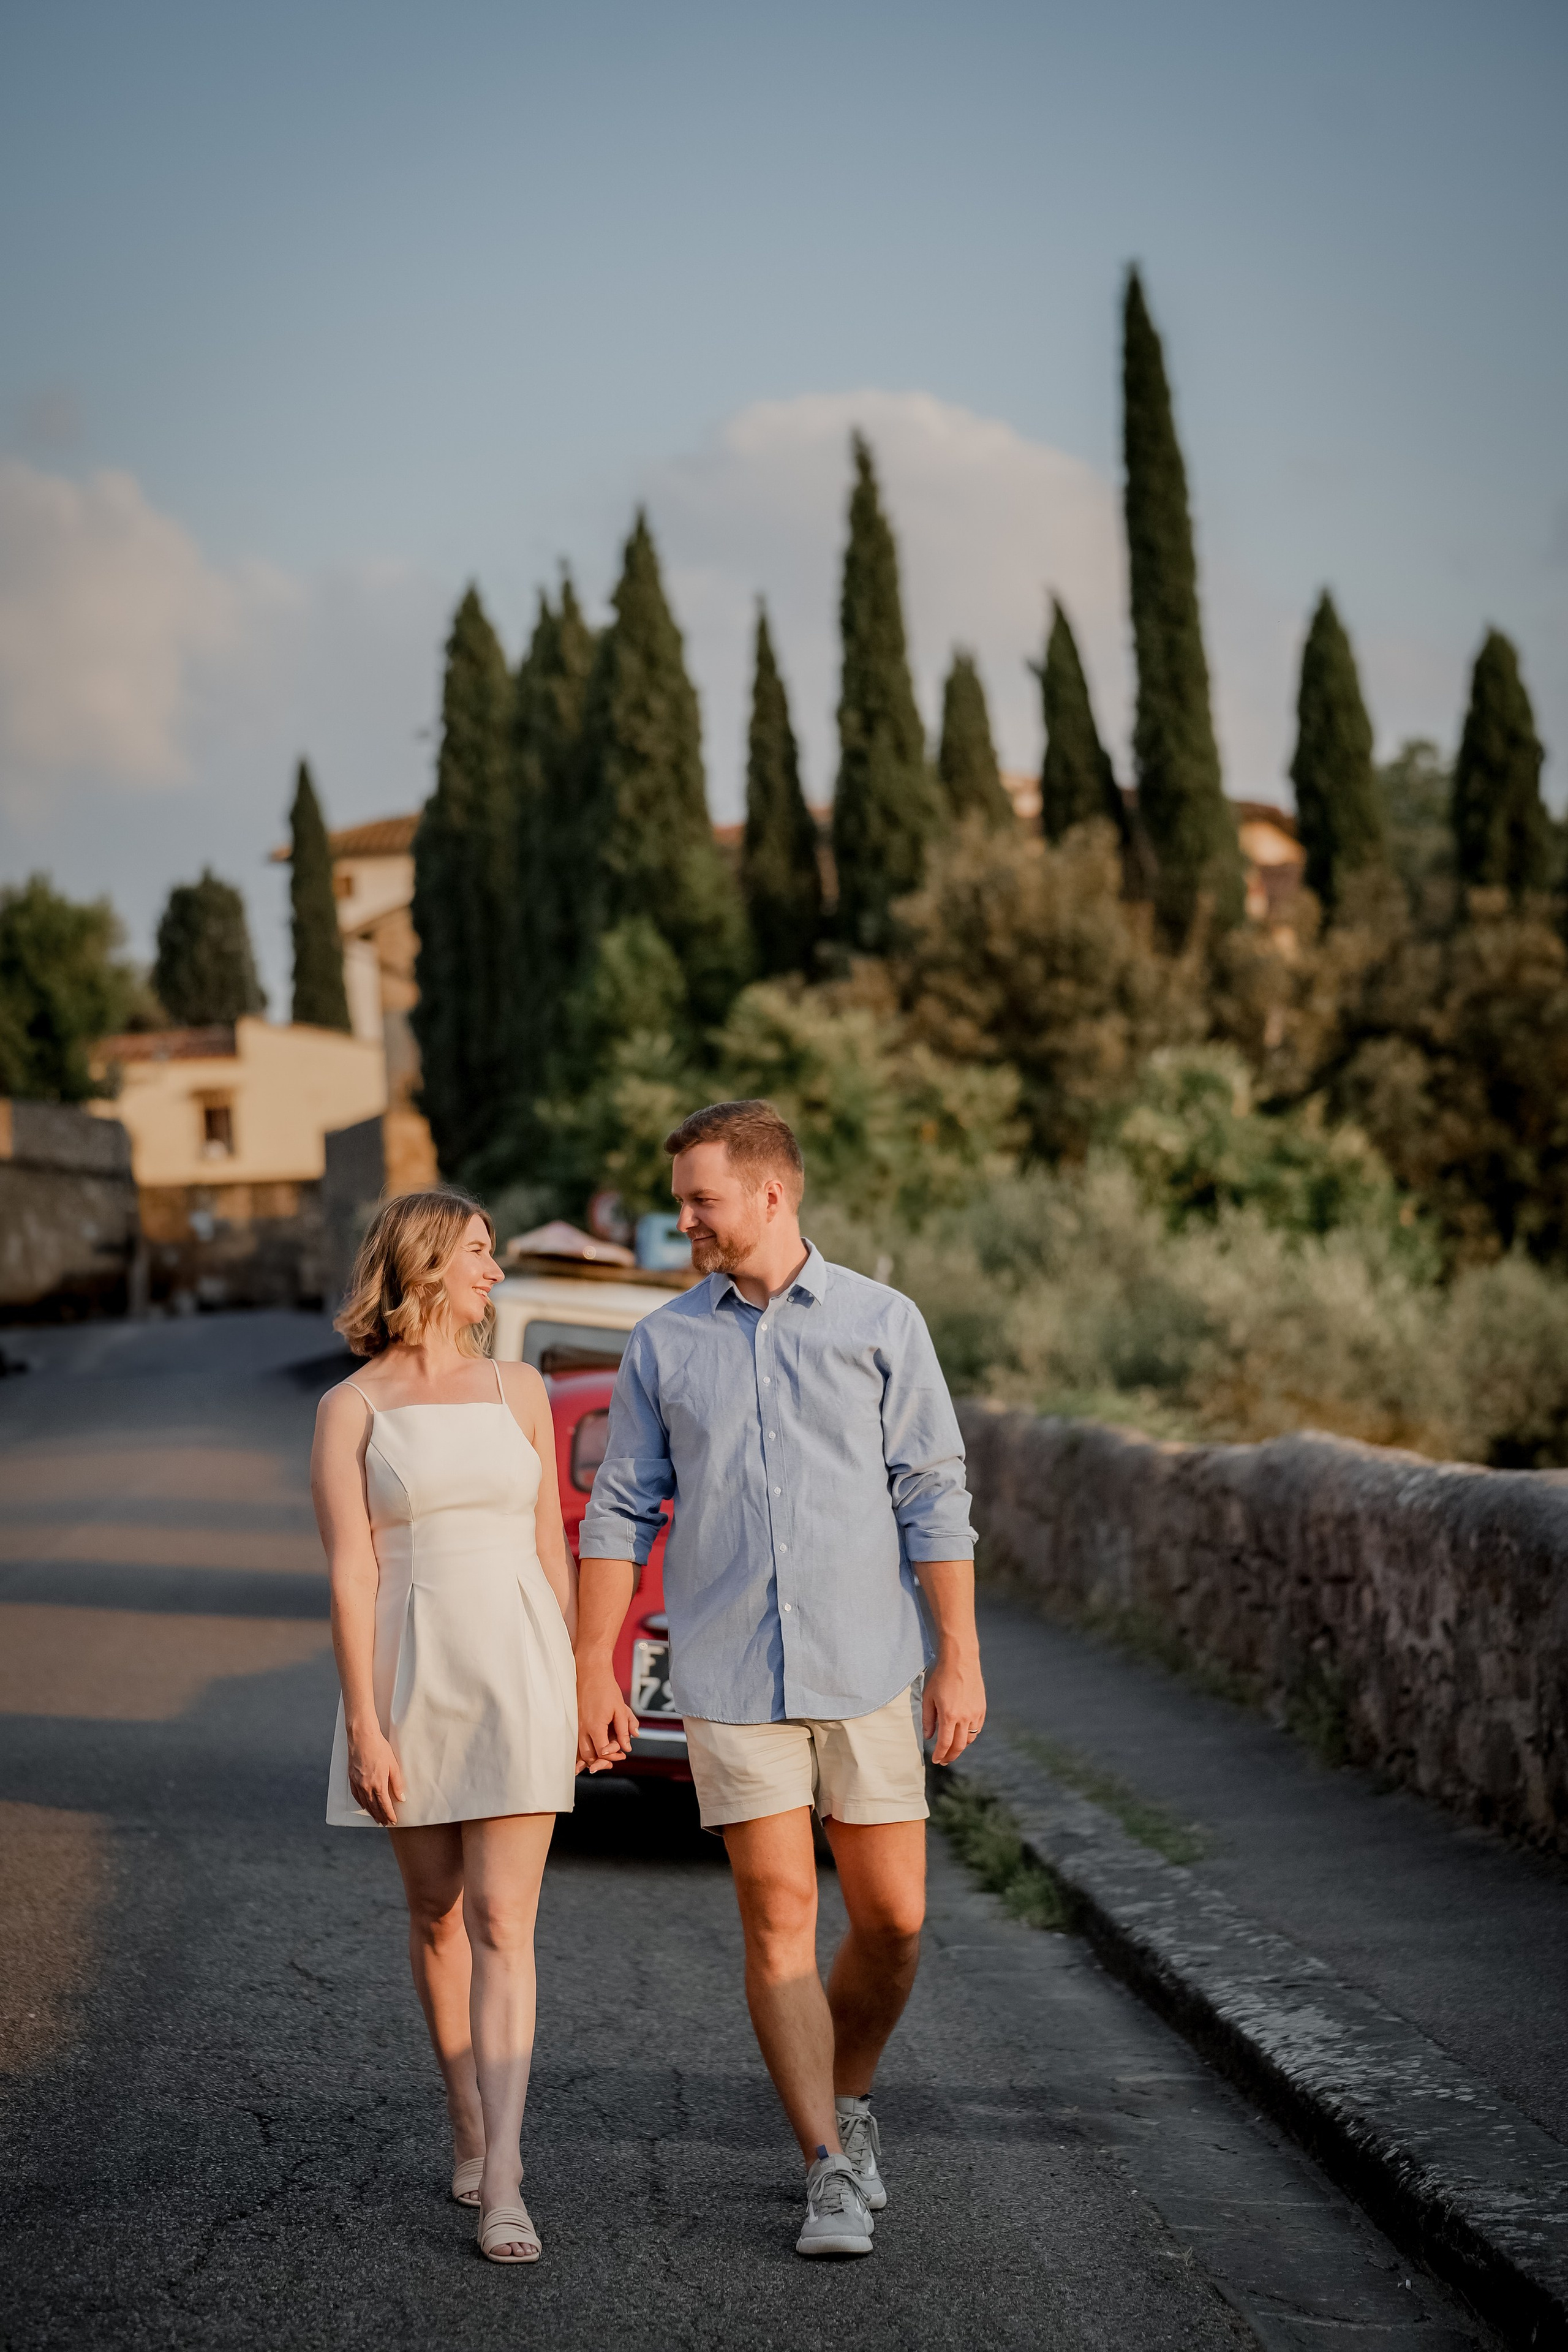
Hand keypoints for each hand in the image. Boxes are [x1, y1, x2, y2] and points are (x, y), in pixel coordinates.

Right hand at [347, 1724, 404, 1825]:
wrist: (362, 1738)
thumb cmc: (380, 1749)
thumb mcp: (393, 1766)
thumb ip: (397, 1784)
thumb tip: (401, 1798)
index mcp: (378, 1784)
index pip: (385, 1805)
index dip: (389, 1815)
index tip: (393, 1821)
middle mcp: (366, 1787)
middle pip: (374, 1807)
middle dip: (380, 1816)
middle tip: (385, 1823)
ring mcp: (357, 1783)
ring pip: (365, 1803)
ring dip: (371, 1812)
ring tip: (376, 1818)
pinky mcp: (351, 1778)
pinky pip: (356, 1795)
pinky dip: (361, 1803)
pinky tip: (364, 1806)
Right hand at [576, 1662, 638, 1774]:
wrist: (591, 1672)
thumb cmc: (606, 1689)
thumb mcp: (620, 1710)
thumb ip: (623, 1730)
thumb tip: (627, 1747)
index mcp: (595, 1726)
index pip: (602, 1752)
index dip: (613, 1757)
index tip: (622, 1755)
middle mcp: (582, 1728)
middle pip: (588, 1756)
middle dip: (600, 1761)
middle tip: (612, 1759)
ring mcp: (575, 1725)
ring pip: (579, 1751)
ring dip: (591, 1757)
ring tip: (603, 1754)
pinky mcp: (572, 1721)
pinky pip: (575, 1742)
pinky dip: (582, 1750)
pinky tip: (592, 1748)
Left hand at [922, 1651, 985, 1765]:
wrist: (961, 1660)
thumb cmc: (941, 1676)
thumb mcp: (928, 1697)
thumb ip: (928, 1719)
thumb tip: (929, 1736)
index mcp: (949, 1715)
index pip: (945, 1743)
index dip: (940, 1755)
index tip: (936, 1760)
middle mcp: (964, 1717)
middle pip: (959, 1746)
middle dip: (951, 1756)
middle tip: (944, 1761)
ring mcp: (975, 1713)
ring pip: (970, 1739)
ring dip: (961, 1747)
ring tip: (952, 1749)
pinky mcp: (982, 1708)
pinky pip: (977, 1728)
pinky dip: (970, 1736)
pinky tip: (963, 1735)